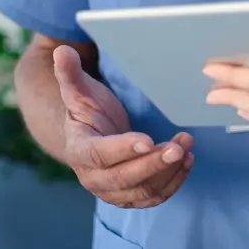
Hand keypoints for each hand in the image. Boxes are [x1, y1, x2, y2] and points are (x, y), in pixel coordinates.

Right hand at [53, 45, 193, 207]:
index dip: (122, 149)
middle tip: (177, 147)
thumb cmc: (87, 110)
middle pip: (124, 178)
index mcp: (79, 149)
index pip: (99, 154)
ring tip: (186, 147)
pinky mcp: (130, 195)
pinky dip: (172, 182)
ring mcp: (112, 190)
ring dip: (167, 171)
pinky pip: (153, 197)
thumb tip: (62, 50)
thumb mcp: (78, 90)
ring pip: (142, 191)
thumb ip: (69, 73)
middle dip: (153, 164)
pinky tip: (187, 161)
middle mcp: (93, 176)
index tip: (147, 140)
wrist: (89, 137)